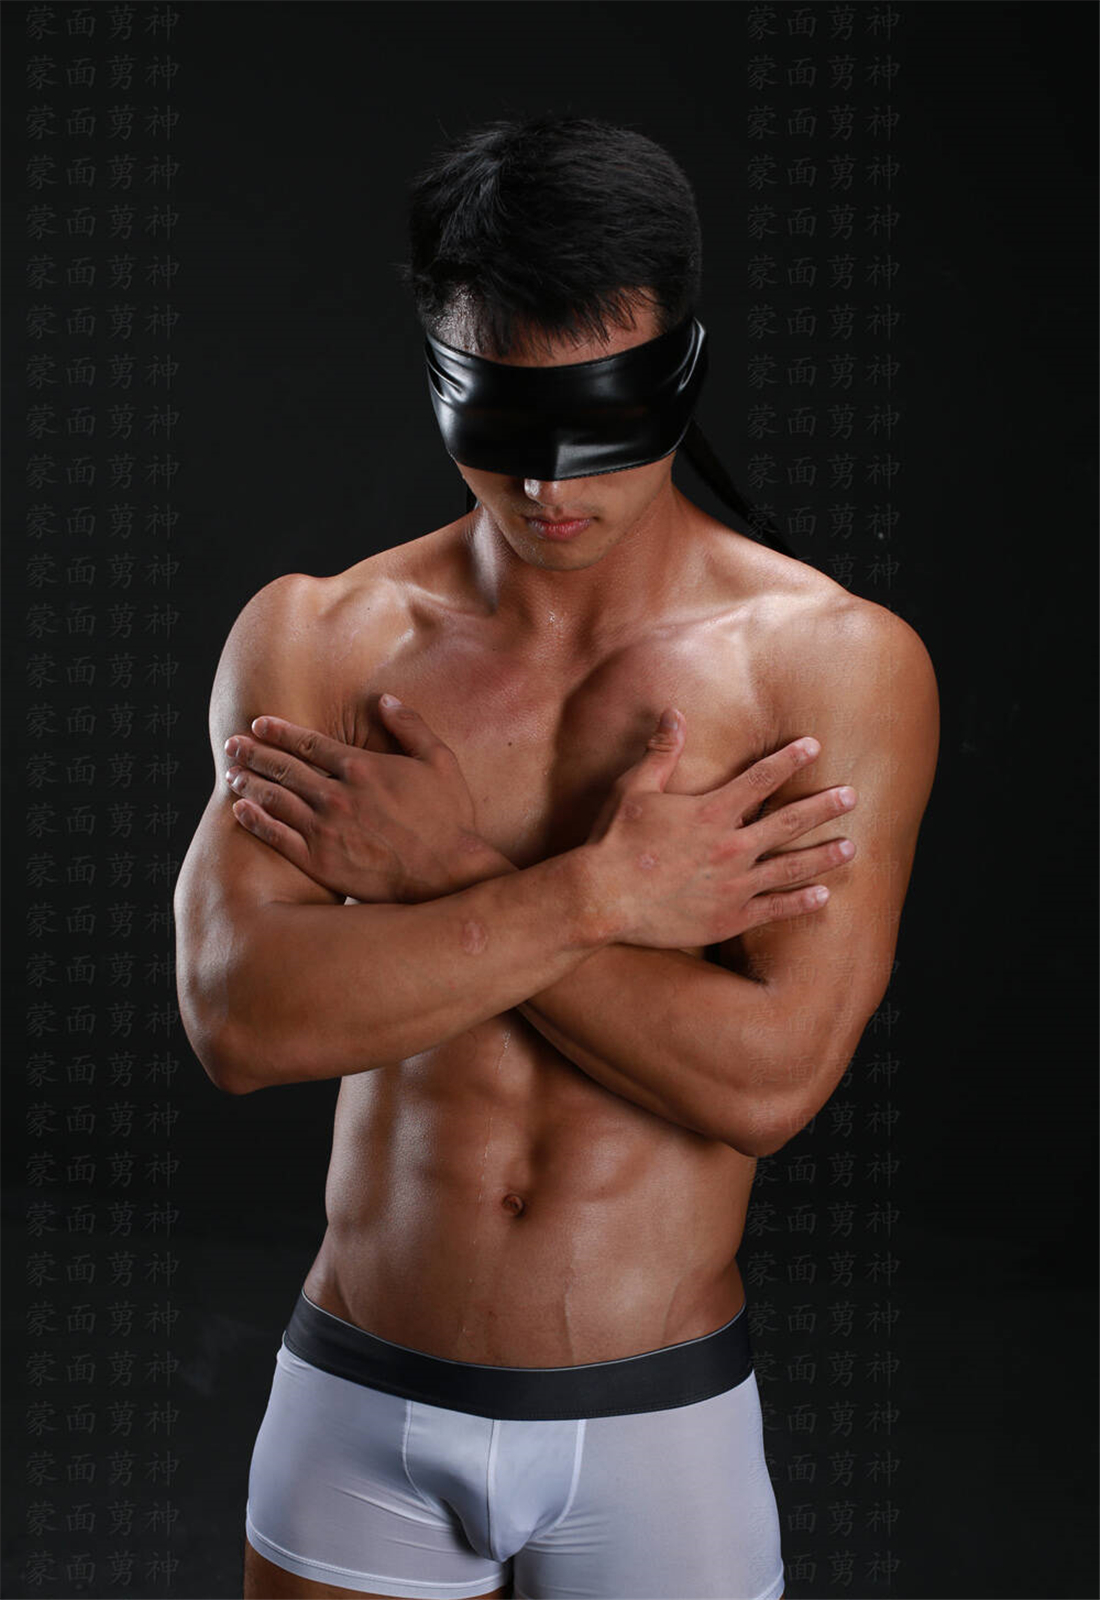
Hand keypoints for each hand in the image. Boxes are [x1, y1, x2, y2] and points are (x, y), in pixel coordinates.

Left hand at [223, 698, 489, 902]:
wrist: (446, 873)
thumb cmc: (448, 817)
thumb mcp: (440, 761)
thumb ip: (411, 726)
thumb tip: (385, 699)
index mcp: (361, 767)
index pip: (308, 743)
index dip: (279, 731)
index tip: (259, 724)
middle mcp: (336, 794)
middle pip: (283, 767)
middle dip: (253, 753)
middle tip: (233, 745)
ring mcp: (325, 829)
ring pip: (275, 799)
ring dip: (249, 783)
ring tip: (232, 774)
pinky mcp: (320, 861)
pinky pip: (278, 837)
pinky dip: (256, 821)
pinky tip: (241, 811)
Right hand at [584, 708, 857, 948]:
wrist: (603, 898)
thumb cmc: (615, 841)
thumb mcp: (635, 789)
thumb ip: (662, 752)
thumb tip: (674, 712)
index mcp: (711, 812)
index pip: (761, 778)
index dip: (790, 760)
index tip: (814, 747)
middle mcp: (731, 846)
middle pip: (789, 822)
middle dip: (824, 807)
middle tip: (852, 797)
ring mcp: (733, 885)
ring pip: (791, 868)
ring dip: (824, 856)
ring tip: (851, 847)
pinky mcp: (728, 917)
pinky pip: (774, 909)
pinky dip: (801, 903)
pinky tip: (823, 895)